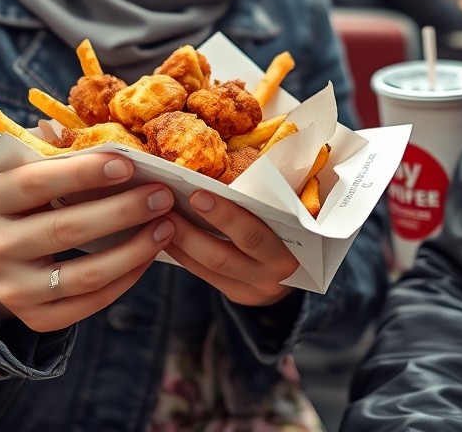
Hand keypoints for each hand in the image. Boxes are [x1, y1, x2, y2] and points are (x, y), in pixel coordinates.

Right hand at [0, 153, 174, 331]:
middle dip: (123, 211)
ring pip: (84, 274)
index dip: (84, 173)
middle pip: (66, 229)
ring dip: (134, 249)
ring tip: (167, 226)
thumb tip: (119, 143)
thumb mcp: (30, 172)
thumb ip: (63, 156)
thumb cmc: (28, 199)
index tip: (128, 165)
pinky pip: (89, 303)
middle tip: (162, 196)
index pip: (37, 183)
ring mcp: (12, 289)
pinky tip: (149, 255)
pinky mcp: (34, 319)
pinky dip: (126, 278)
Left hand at [164, 190, 299, 305]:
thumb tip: (230, 166)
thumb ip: (271, 197)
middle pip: (224, 255)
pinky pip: (205, 275)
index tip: (197, 194)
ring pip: (210, 266)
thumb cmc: (294, 220)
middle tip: (167, 206)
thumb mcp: (293, 209)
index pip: (254, 234)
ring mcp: (255, 288)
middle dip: (191, 230)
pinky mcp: (239, 294)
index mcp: (292, 248)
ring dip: (180, 242)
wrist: (303, 264)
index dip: (225, 216)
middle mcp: (274, 273)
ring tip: (159, 218)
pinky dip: (183, 255)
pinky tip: (165, 236)